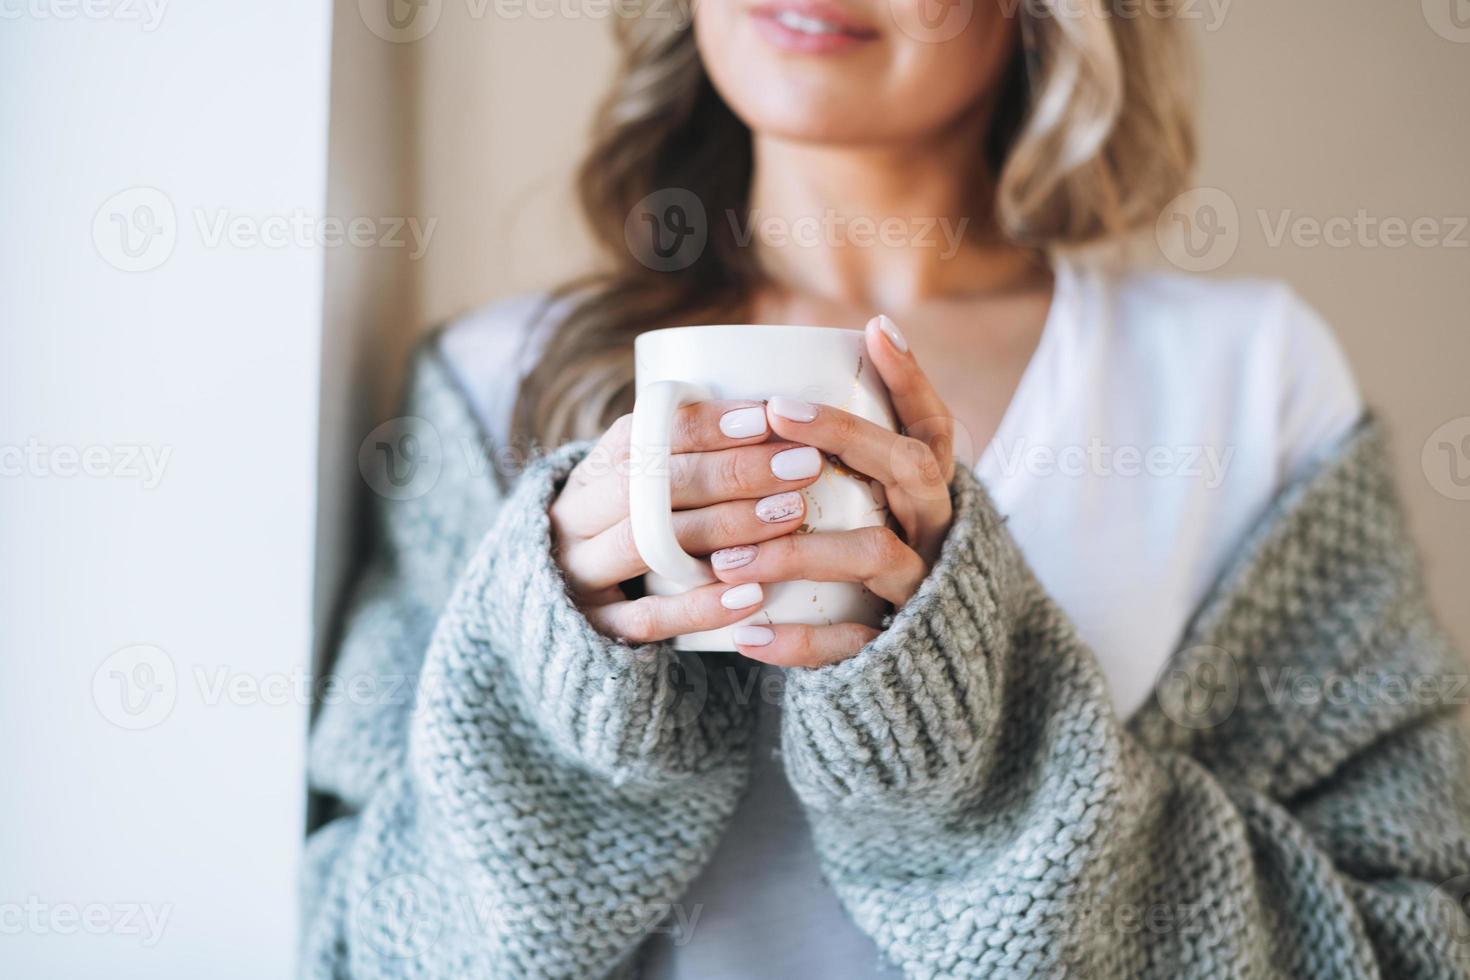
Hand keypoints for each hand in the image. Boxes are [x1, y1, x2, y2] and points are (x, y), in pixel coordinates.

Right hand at [549, 399, 823, 642]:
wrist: (558, 601)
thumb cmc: (630, 524)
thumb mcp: (638, 483)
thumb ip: (686, 454)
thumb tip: (778, 414)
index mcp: (591, 470)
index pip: (643, 434)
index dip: (703, 424)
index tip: (764, 418)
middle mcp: (577, 518)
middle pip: (651, 486)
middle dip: (732, 472)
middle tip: (801, 464)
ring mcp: (582, 573)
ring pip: (650, 544)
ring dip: (725, 527)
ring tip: (790, 513)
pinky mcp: (597, 627)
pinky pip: (650, 618)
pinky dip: (701, 607)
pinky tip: (753, 594)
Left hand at [711, 315, 956, 666]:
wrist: (922, 669)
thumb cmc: (873, 564)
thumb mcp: (875, 505)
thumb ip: (848, 458)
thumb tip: (780, 378)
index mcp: (931, 492)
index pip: (933, 425)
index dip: (911, 378)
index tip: (875, 330)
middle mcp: (935, 531)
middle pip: (908, 470)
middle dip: (847, 435)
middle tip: (776, 412)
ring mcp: (920, 588)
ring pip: (874, 552)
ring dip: (796, 549)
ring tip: (726, 558)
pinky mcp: (897, 649)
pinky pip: (851, 641)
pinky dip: (799, 641)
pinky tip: (747, 636)